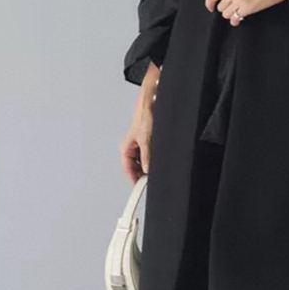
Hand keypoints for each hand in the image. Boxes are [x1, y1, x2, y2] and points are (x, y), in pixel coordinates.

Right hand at [120, 62, 158, 181]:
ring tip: (158, 166)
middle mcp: (133, 148)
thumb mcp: (146, 139)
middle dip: (145, 174)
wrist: (152, 100)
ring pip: (146, 162)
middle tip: (153, 180)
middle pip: (138, 168)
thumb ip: (147, 156)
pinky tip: (162, 158)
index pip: (129, 170)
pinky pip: (153, 155)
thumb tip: (148, 170)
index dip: (135, 180)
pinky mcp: (151, 141)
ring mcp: (142, 145)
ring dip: (152, 165)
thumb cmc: (145, 114)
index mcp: (127, 148)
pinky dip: (157, 158)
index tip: (141, 189)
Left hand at [205, 0, 286, 25]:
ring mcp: (239, 0)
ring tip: (238, 13)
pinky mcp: (246, 8)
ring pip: (226, 14)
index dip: (209, 4)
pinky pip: (234, 19)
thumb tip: (224, 1)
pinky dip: (236, 21)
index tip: (211, 8)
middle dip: (226, 10)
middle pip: (220, 7)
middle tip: (234, 9)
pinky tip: (240, 19)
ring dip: (231, 15)